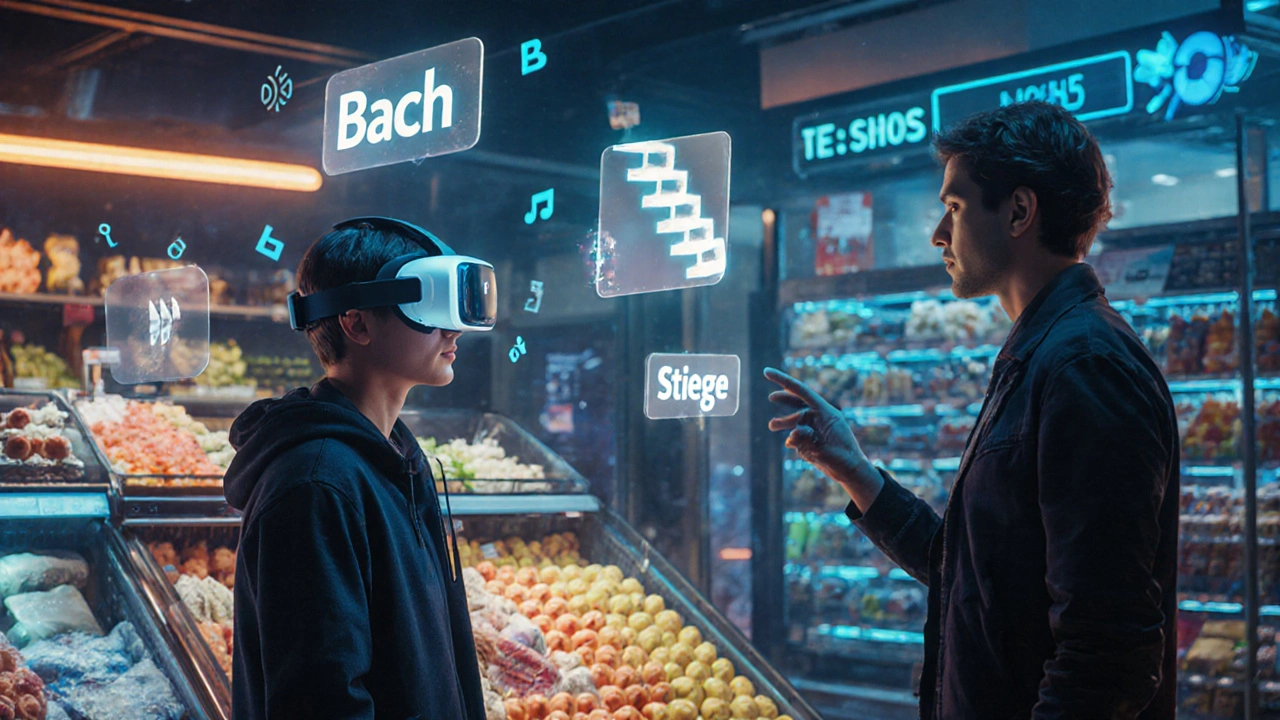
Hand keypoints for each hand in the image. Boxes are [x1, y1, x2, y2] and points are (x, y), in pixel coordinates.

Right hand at [765, 367, 880, 500]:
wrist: (851, 472)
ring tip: (772, 426)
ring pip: (795, 421)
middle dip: (784, 399)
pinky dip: (792, 439)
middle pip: (798, 403)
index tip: (766, 372)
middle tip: (771, 398)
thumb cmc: (843, 457)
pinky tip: (790, 445)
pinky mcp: (811, 439)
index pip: (802, 391)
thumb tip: (792, 434)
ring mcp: (815, 428)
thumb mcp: (825, 448)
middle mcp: (820, 417)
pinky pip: (797, 436)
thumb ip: (807, 440)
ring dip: (783, 422)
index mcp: (826, 412)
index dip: (783, 381)